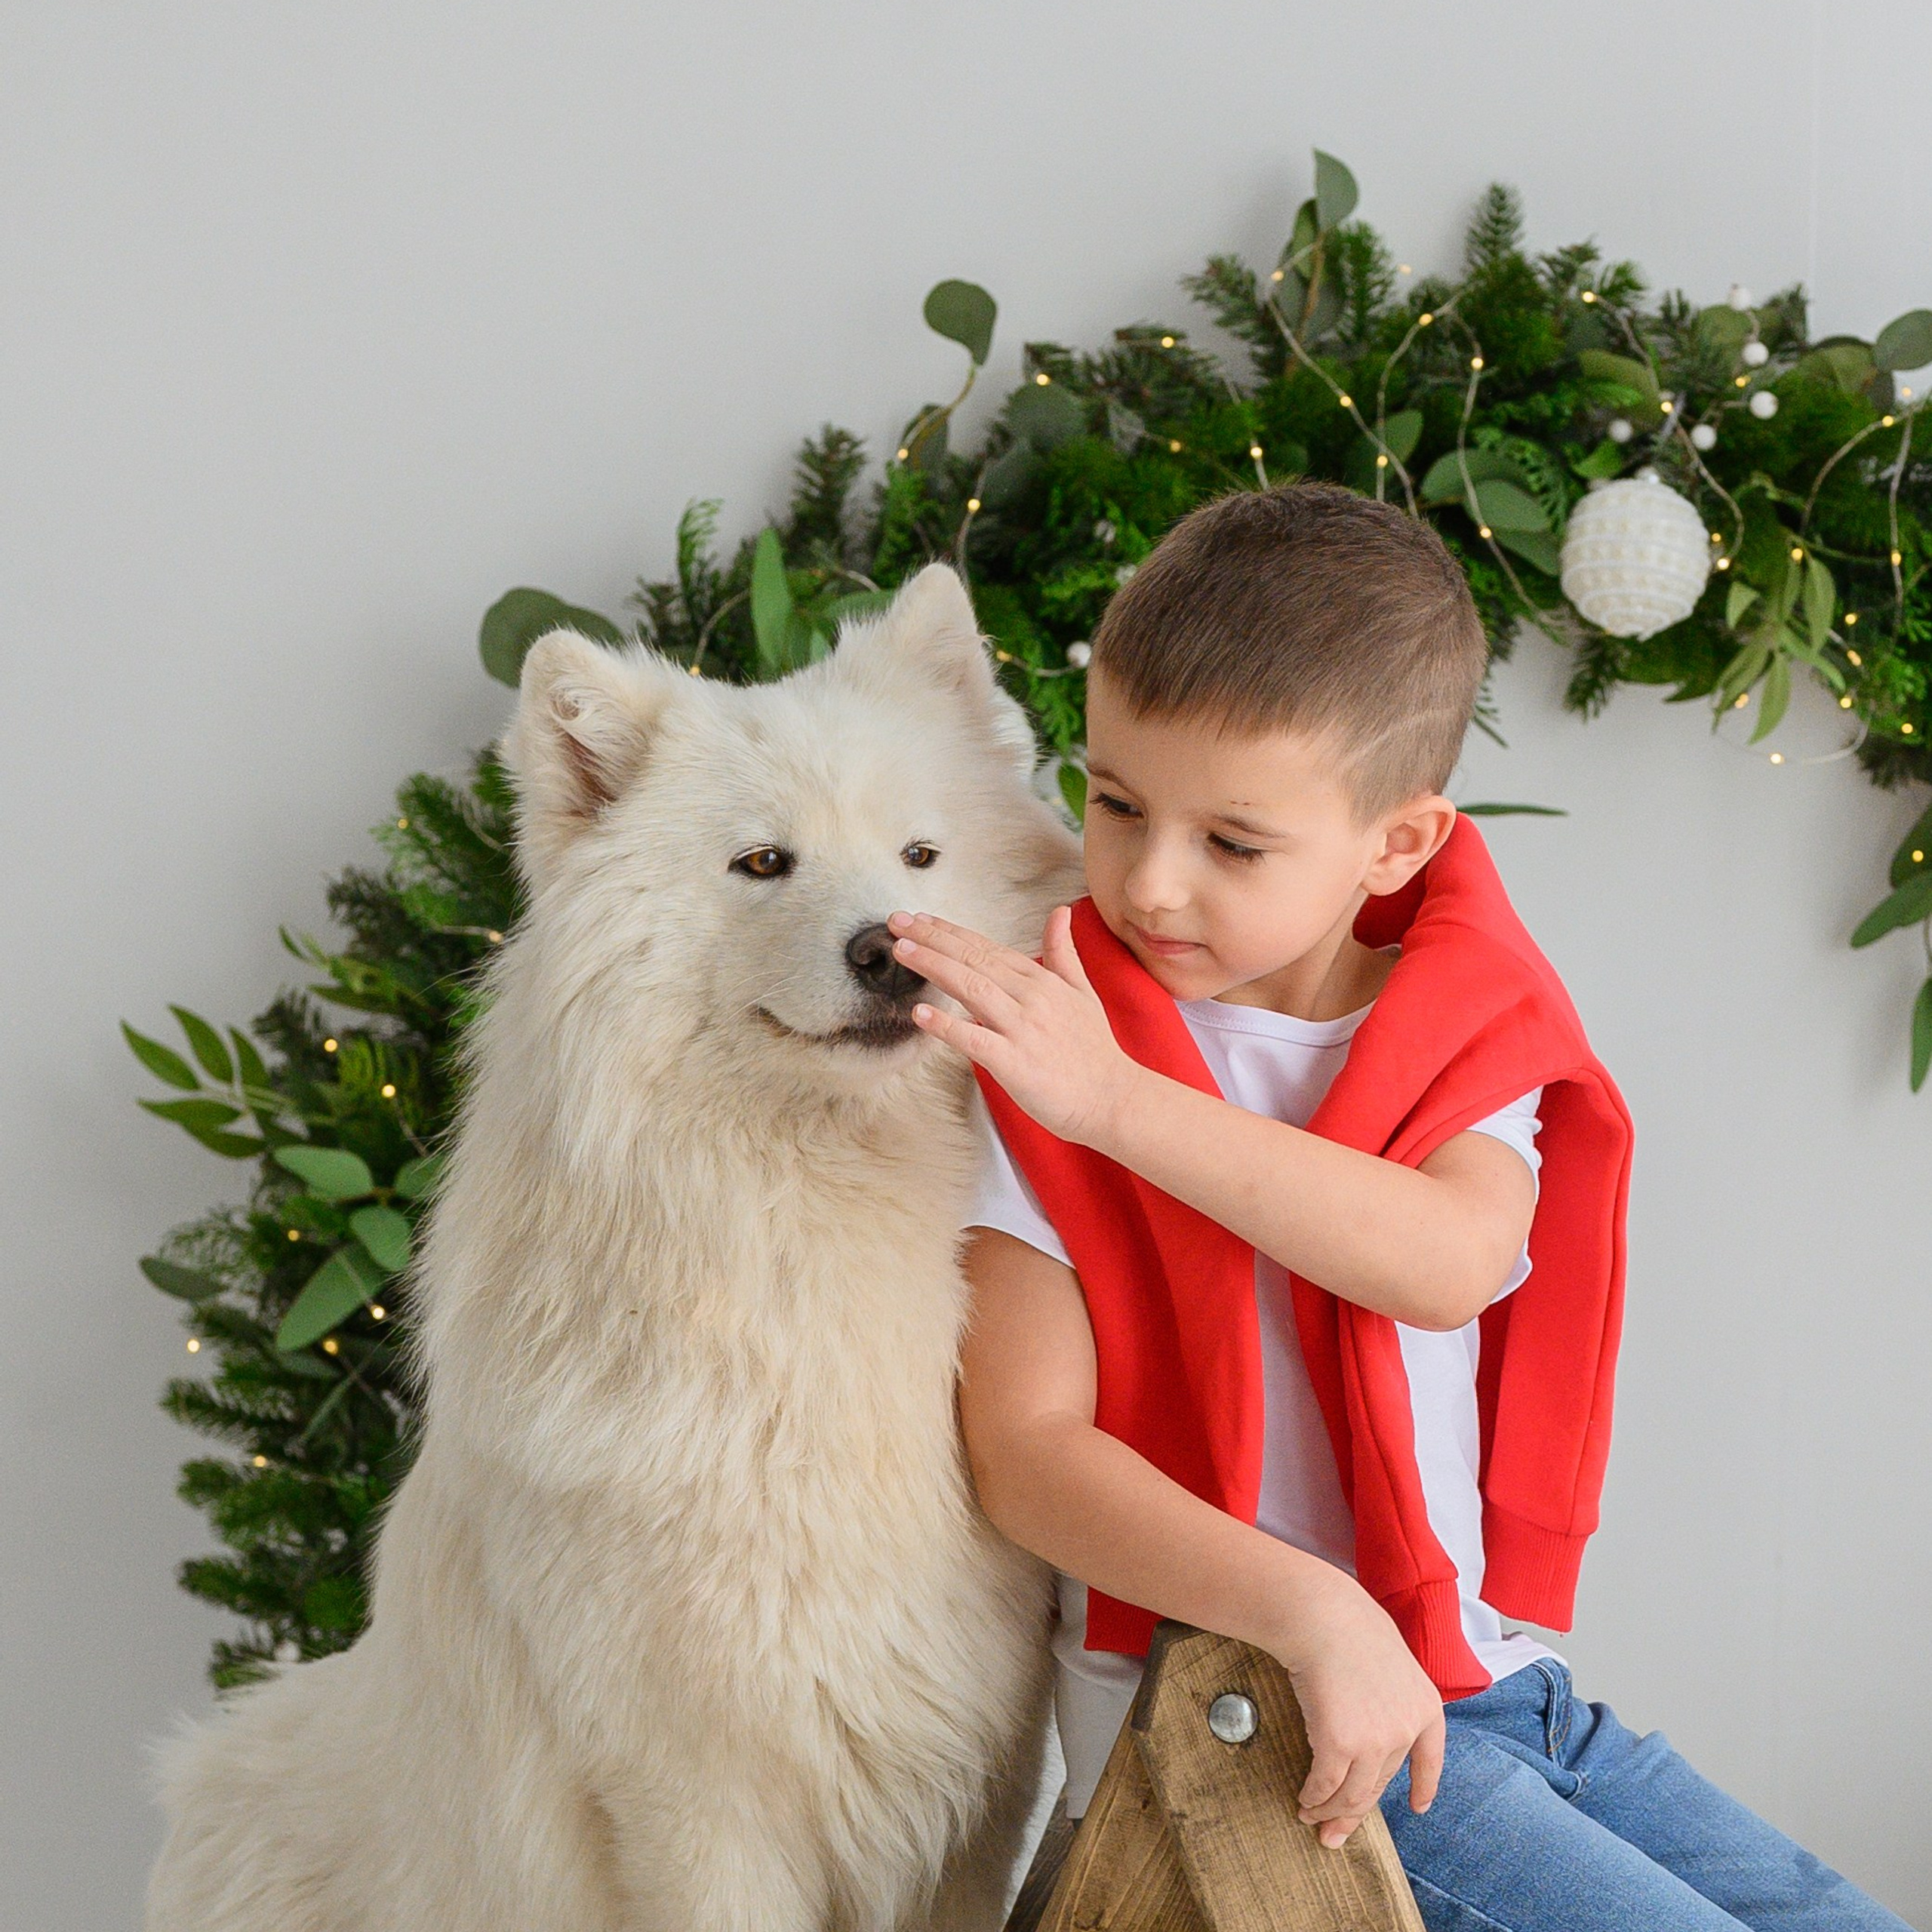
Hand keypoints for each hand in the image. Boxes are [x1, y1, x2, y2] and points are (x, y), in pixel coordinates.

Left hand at [885, 905, 1140, 1147]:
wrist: (1114, 1098)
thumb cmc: (1094, 1049)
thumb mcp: (1083, 991)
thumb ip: (1063, 953)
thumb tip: (1060, 912)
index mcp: (1040, 980)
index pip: (986, 947)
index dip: (950, 931)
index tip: (919, 918)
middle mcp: (1029, 997)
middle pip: (972, 959)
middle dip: (931, 938)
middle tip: (895, 923)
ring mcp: (1022, 1029)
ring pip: (971, 988)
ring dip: (934, 967)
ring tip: (902, 952)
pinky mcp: (1015, 1063)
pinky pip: (975, 1040)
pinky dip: (947, 1026)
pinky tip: (920, 1014)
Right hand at [1266, 1570, 1444, 1849]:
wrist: (1323, 1615)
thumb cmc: (1346, 1624)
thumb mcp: (1387, 1657)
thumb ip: (1388, 1690)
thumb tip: (1371, 1708)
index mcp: (1426, 1706)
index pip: (1431, 1757)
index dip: (1424, 1785)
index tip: (1419, 1806)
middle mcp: (1407, 1730)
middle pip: (1380, 1783)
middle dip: (1354, 1813)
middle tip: (1334, 1833)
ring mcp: (1377, 1741)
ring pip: (1353, 1794)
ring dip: (1330, 1811)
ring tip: (1311, 1816)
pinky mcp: (1342, 1745)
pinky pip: (1326, 1785)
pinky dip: (1314, 1798)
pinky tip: (1304, 1799)